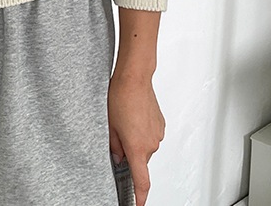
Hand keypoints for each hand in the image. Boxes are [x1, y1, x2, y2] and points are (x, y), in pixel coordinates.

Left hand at [108, 72, 164, 205]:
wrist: (134, 78)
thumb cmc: (120, 97)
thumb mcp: (110, 125)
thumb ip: (115, 147)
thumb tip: (119, 157)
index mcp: (137, 148)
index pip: (142, 181)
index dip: (139, 197)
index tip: (137, 204)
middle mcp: (151, 144)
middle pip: (140, 159)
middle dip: (130, 153)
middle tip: (118, 135)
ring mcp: (157, 134)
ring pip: (145, 146)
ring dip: (135, 139)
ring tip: (124, 120)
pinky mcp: (160, 125)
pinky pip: (150, 134)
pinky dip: (142, 130)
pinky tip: (134, 116)